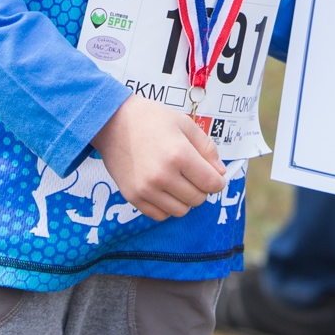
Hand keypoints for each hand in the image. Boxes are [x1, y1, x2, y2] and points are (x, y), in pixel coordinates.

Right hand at [90, 95, 227, 220]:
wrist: (113, 122)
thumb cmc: (152, 119)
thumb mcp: (185, 124)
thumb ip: (207, 149)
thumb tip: (221, 173)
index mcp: (179, 155)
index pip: (212, 183)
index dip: (218, 181)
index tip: (215, 175)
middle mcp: (163, 176)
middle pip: (198, 199)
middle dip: (202, 189)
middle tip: (195, 175)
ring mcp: (146, 189)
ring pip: (180, 210)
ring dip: (185, 199)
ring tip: (179, 181)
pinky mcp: (132, 197)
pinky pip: (160, 215)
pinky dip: (167, 206)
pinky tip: (165, 189)